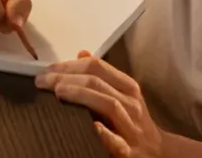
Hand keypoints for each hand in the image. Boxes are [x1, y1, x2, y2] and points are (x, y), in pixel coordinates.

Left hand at [36, 50, 162, 157]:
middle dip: (67, 78)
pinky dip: (105, 134)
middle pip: (97, 82)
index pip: (97, 67)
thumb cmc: (133, 121)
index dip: (70, 65)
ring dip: (81, 95)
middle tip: (42, 80)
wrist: (159, 152)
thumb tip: (81, 53)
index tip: (47, 69)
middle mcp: (130, 102)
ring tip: (58, 92)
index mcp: (127, 86)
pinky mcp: (130, 151)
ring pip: (108, 104)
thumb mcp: (121, 94)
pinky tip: (92, 127)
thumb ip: (101, 76)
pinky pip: (117, 141)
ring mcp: (131, 126)